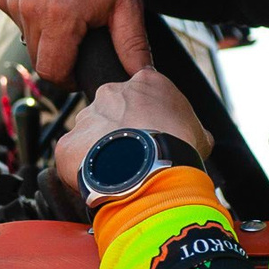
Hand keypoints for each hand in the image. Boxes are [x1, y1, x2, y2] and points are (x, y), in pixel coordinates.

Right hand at [0, 0, 154, 85]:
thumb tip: (144, 78)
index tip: (81, 67)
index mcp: (59, 14)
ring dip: (46, 35)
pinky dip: (33, 17)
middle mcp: (29, 6)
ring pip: (28, 39)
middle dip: (60, 55)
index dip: (69, 77)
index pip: (52, 71)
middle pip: (39, 57)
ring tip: (67, 10)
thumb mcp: (127, 3)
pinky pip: (17, 20)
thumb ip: (132, 45)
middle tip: (81, 36)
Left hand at [51, 70, 213, 197]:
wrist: (151, 173)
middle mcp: (111, 93)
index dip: (145, 115)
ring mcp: (87, 117)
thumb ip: (191, 128)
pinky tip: (100, 184)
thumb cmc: (179, 151)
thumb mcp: (200, 135)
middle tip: (132, 156)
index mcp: (146, 84)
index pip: (141, 92)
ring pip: (90, 135)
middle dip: (119, 132)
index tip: (149, 132)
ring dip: (100, 151)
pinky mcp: (68, 144)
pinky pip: (73, 158)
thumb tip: (195, 138)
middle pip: (111, 111)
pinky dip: (83, 171)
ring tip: (117, 174)